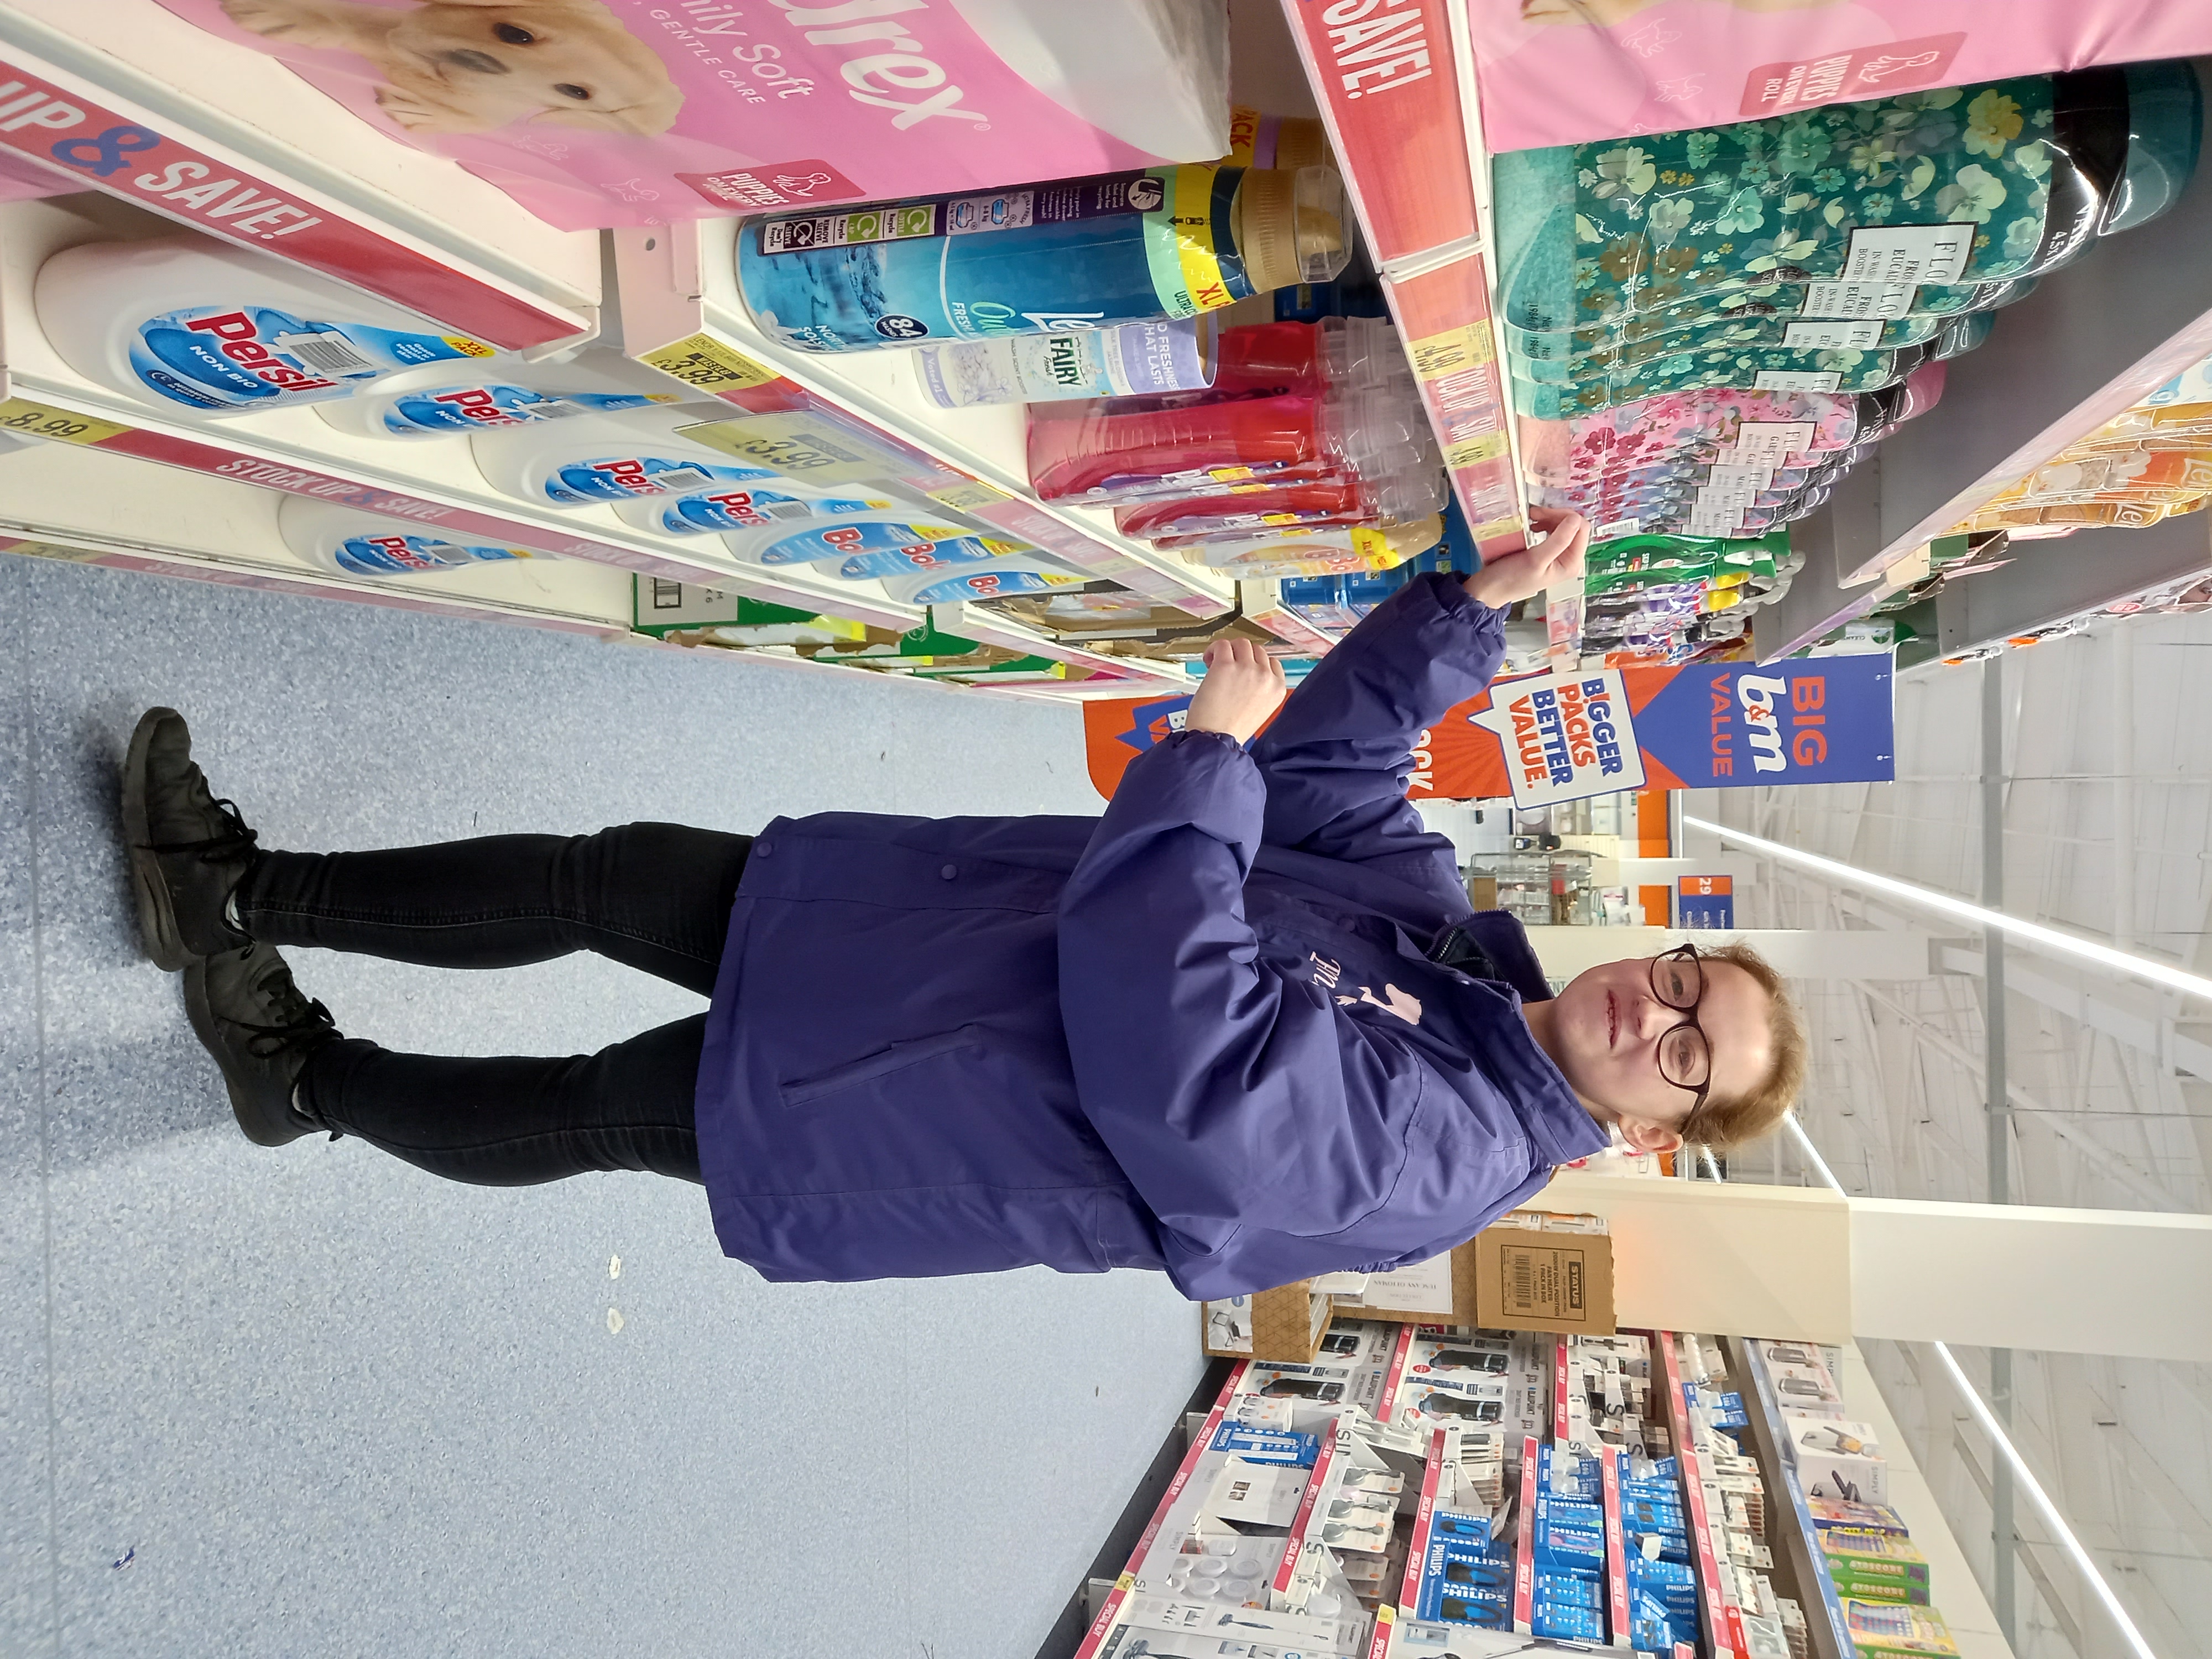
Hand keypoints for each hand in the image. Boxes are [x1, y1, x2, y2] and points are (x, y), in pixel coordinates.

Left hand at [1186, 637, 1287, 743]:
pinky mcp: (1226, 666)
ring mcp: (1247, 669)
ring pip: (1241, 643)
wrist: (1216, 741)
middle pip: (1257, 650)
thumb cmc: (1231, 731)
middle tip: (1228, 667)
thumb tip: (1247, 673)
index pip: (1272, 662)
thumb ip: (1260, 689)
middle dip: (1241, 656)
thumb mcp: (1260, 710)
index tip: (1243, 668)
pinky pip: (1221, 645)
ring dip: (1229, 650)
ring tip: (1216, 663)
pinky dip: (1213, 649)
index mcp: (1277, 689)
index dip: (1255, 663)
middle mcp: (1266, 677)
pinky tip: (1208, 660)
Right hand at [1462, 506, 1588, 609]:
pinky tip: (1533, 526)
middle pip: (1574, 525)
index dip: (1564, 516)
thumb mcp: (1535, 560)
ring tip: (1531, 518)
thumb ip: (1558, 541)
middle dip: (1555, 516)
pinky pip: (1554, 529)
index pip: (1581, 528)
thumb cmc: (1511, 578)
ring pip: (1564, 525)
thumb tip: (1575, 519)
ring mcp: (1559, 554)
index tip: (1541, 514)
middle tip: (1533, 514)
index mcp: (1572, 563)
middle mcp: (1569, 558)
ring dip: (1548, 518)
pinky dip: (1544, 523)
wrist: (1491, 587)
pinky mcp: (1549, 550)